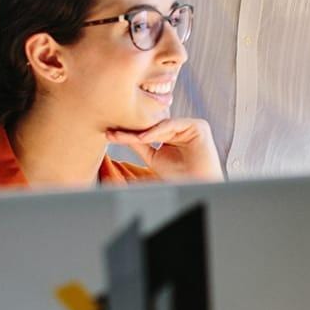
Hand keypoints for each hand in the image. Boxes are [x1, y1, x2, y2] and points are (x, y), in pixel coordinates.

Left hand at [105, 118, 223, 181]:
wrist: (197, 185)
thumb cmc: (180, 176)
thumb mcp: (153, 158)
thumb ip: (140, 145)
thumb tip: (119, 135)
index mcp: (173, 135)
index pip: (149, 131)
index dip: (130, 134)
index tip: (110, 135)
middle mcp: (182, 128)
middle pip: (154, 126)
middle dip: (133, 130)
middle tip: (112, 133)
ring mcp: (190, 126)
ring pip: (162, 124)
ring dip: (143, 131)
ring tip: (122, 136)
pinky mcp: (198, 126)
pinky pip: (174, 124)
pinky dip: (157, 131)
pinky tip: (143, 138)